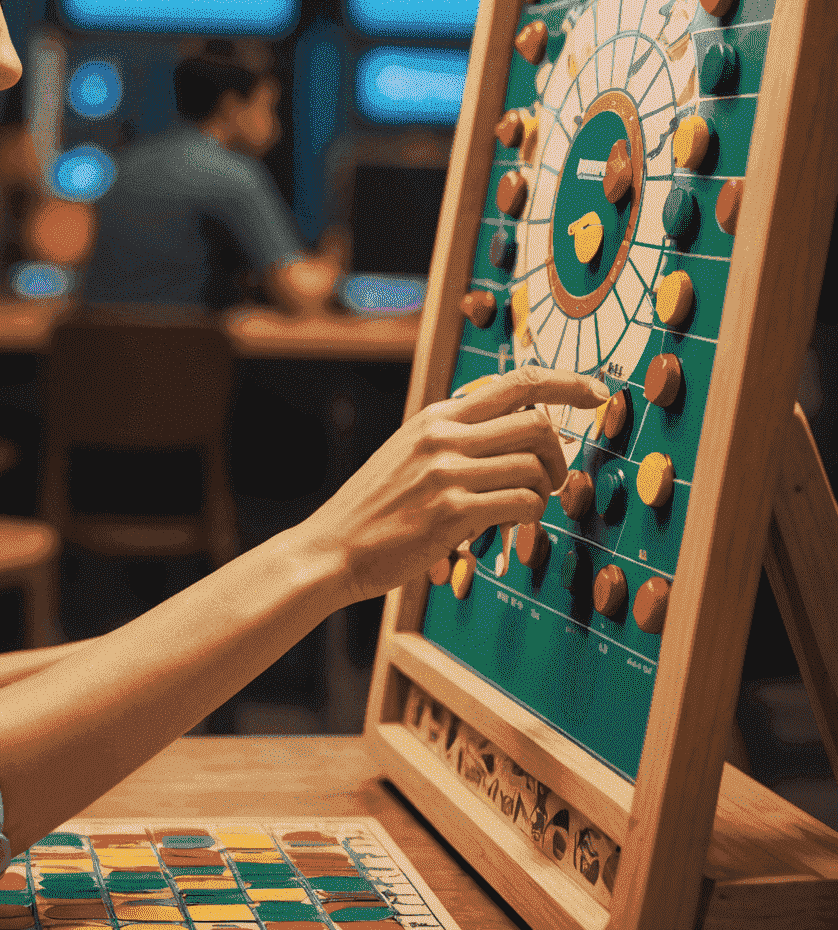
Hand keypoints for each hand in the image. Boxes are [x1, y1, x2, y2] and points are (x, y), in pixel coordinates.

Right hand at [296, 365, 609, 603]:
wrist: (333, 547)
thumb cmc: (377, 508)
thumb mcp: (410, 453)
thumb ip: (456, 438)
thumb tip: (519, 434)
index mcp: (436, 416)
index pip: (515, 382)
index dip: (566, 383)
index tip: (597, 392)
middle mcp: (443, 436)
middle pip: (537, 423)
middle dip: (559, 454)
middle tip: (551, 479)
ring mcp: (447, 472)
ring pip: (534, 467)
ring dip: (542, 493)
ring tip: (521, 511)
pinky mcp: (452, 511)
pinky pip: (522, 504)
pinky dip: (529, 517)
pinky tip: (509, 527)